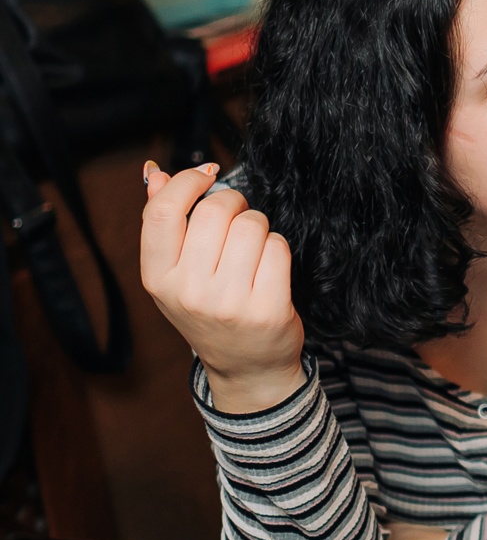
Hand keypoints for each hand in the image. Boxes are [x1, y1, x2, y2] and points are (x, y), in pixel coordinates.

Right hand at [140, 162, 306, 413]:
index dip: (187, 182)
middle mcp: (188, 291)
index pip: (162, 212)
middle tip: (237, 216)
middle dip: (233, 202)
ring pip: (251, 225)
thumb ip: (165, 224)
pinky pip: (278, 248)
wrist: (247, 366)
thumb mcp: (175, 275)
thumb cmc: (210, 310)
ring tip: (253, 247)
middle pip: (214, 212)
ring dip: (258, 225)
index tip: (205, 175)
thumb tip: (157, 173)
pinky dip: (277, 248)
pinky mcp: (268, 308)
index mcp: (157, 278)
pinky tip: (269, 266)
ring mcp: (229, 302)